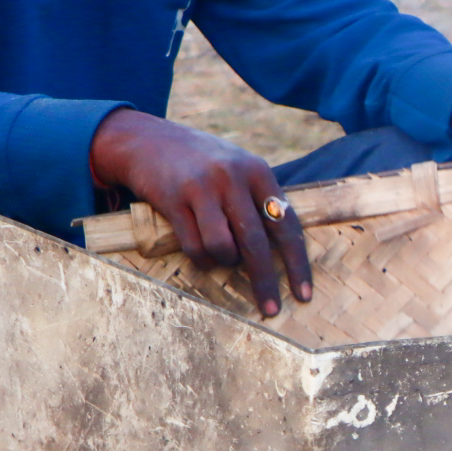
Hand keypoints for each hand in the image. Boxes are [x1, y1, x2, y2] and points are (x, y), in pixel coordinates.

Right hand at [88, 109, 310, 317]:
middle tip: (272, 310)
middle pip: (256, 243)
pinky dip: (203, 260)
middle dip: (266, 281)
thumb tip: (287, 252)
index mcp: (258, 172)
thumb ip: (262, 201)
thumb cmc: (204, 163)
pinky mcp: (173, 199)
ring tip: (223, 258)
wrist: (148, 140)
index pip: (287, 225)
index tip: (304, 294)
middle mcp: (232, 178)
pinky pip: (194, 246)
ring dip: (226, 263)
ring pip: (223, 248)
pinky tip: (204, 257)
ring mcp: (201, 188)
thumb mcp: (240, 169)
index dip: (298, 264)